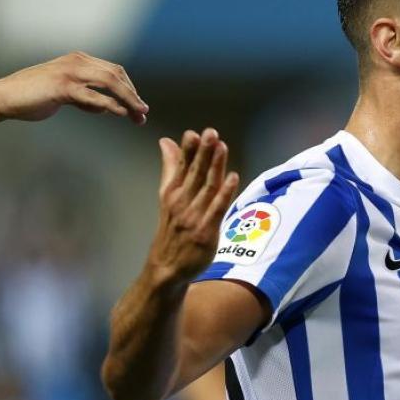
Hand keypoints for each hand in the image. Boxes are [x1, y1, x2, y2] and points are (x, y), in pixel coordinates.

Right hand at [0, 51, 148, 123]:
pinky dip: (110, 104)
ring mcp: (69, 73)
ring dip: (128, 99)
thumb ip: (85, 97)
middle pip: (116, 75)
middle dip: (133, 96)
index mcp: (78, 60)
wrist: (4, 97)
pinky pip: (93, 95)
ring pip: (109, 83)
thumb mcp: (64, 94)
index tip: (138, 107)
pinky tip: (120, 114)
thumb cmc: (32, 97)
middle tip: (143, 115)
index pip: (114, 71)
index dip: (129, 89)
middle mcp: (77, 62)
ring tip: (138, 115)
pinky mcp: (62, 87)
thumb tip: (105, 106)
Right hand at [146, 128, 239, 282]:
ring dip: (214, 167)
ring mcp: (193, 217)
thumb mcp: (167, 196)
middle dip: (203, 153)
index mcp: (172, 192)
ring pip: (206, 188)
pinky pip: (217, 209)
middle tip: (210, 133)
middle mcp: (181, 202)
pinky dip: (224, 193)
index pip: (181, 166)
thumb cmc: (171, 228)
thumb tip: (166, 141)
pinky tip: (233, 178)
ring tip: (221, 148)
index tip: (194, 133)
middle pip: (194, 174)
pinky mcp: (206, 231)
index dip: (188, 150)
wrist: (167, 267)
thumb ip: (170, 167)